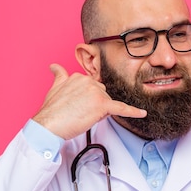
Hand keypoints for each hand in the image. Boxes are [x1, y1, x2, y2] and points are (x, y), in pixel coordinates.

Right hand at [32, 64, 146, 139]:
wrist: (48, 125)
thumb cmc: (52, 111)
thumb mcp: (54, 87)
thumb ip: (59, 75)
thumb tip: (55, 66)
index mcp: (79, 76)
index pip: (94, 89)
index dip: (88, 101)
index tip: (77, 107)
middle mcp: (89, 81)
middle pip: (102, 95)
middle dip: (95, 106)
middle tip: (79, 114)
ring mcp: (96, 92)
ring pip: (108, 104)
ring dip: (99, 113)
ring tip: (83, 117)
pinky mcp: (102, 105)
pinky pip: (122, 108)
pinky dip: (133, 111)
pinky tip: (142, 113)